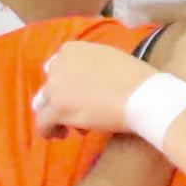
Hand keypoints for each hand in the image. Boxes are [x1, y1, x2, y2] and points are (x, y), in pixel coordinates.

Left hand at [35, 38, 161, 134]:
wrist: (143, 95)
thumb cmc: (137, 78)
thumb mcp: (109, 58)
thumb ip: (91, 64)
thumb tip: (90, 79)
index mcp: (71, 49)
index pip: (59, 67)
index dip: (69, 83)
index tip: (83, 95)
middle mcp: (59, 65)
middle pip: (51, 85)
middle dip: (62, 99)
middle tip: (78, 113)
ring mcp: (56, 87)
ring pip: (43, 103)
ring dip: (54, 115)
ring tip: (68, 128)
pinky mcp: (58, 109)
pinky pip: (42, 123)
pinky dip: (48, 130)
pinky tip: (59, 136)